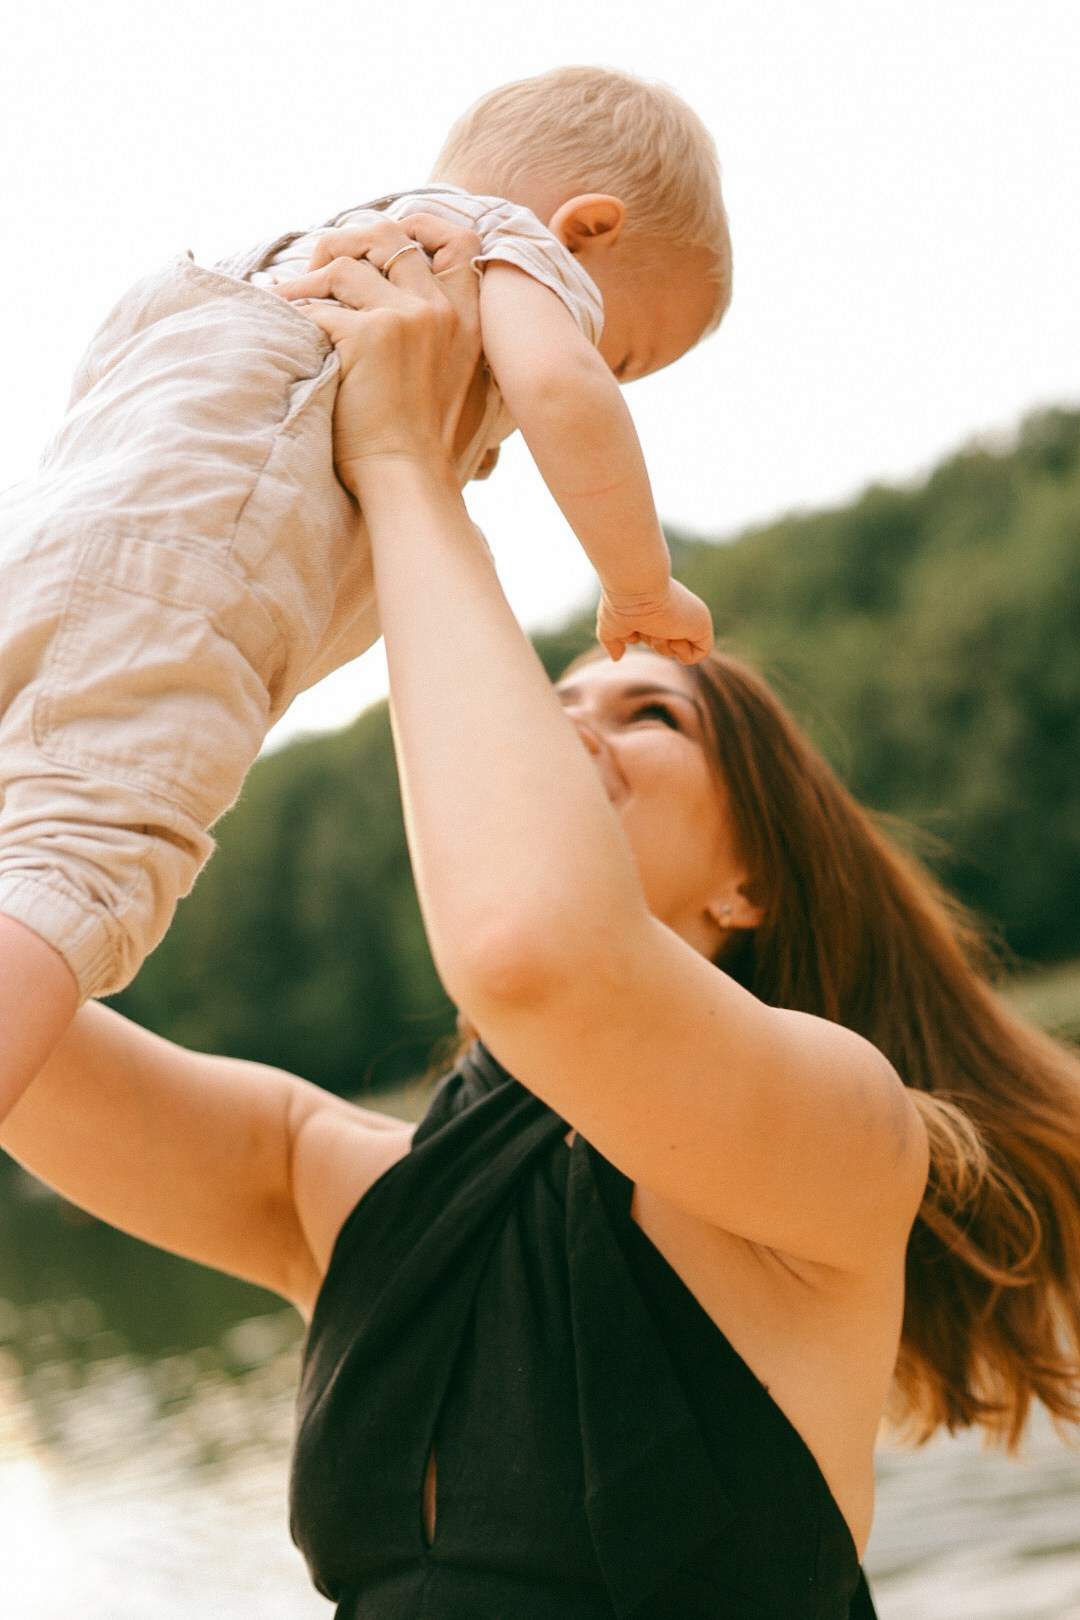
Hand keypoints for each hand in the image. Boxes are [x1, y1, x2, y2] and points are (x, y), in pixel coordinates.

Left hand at [277, 215, 482, 495]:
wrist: (407, 477)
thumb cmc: (414, 435)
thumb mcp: (444, 373)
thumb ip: (429, 327)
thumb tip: (374, 284)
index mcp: (465, 316)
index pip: (457, 239)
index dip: (417, 225)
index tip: (375, 241)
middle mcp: (439, 309)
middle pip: (386, 236)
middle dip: (342, 243)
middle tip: (313, 272)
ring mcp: (406, 319)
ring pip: (341, 267)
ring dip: (303, 283)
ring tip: (281, 306)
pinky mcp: (369, 336)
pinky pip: (314, 310)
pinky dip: (289, 320)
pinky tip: (277, 335)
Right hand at [596, 579, 713, 664]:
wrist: (636, 587)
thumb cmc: (621, 603)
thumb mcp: (610, 626)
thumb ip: (613, 641)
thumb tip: (616, 657)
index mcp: (658, 609)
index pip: (653, 634)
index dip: (642, 637)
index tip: (636, 626)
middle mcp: (675, 612)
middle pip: (665, 645)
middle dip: (652, 642)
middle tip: (648, 625)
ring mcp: (689, 618)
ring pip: (679, 650)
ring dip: (664, 646)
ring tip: (659, 627)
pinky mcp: (702, 624)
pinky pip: (701, 653)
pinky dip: (684, 653)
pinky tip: (674, 634)